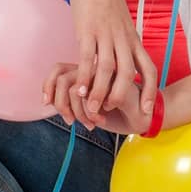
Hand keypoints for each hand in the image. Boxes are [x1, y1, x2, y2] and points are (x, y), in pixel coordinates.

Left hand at [41, 63, 157, 136]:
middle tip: (71, 121)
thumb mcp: (87, 109)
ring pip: (74, 88)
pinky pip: (91, 97)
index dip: (47, 86)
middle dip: (61, 105)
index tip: (46, 104)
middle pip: (61, 78)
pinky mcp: (116, 81)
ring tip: (90, 122)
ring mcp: (106, 72)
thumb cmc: (114, 113)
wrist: (144, 117)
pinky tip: (103, 117)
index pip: (57, 70)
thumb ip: (70, 101)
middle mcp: (94, 68)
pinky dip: (92, 113)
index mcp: (86, 71)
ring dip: (78, 112)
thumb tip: (49, 101)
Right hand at [50, 0, 158, 120]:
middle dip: (121, 95)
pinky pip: (87, 57)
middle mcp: (123, 39)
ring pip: (107, 68)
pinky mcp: (88, 30)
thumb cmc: (108, 7)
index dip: (150, 90)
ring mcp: (106, 35)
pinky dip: (84, 75)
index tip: (147, 109)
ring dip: (100, 90)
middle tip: (111, 111)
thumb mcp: (124, 28)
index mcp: (134, 41)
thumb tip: (127, 72)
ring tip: (92, 107)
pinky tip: (78, 89)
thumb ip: (125, 49)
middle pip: (128, 73)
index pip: (149, 69)